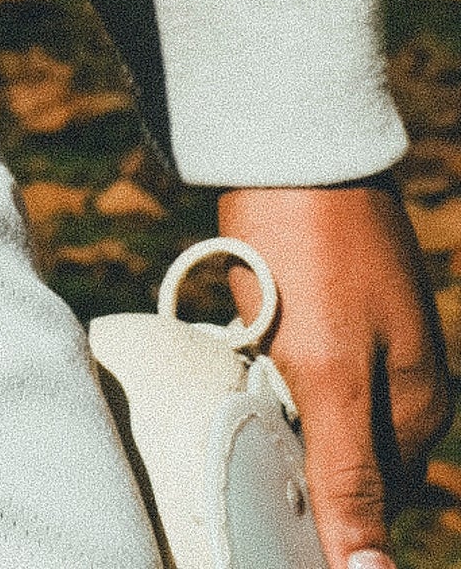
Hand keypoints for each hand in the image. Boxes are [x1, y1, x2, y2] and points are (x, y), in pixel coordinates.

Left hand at [219, 181, 451, 568]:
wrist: (290, 134)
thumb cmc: (309, 251)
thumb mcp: (328, 374)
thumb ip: (349, 477)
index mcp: (417, 412)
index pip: (370, 505)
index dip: (314, 515)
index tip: (251, 502)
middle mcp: (407, 382)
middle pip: (345, 460)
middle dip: (293, 458)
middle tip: (232, 440)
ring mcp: (375, 338)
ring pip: (320, 410)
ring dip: (275, 409)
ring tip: (232, 380)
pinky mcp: (338, 302)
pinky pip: (304, 362)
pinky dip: (268, 364)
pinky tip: (237, 341)